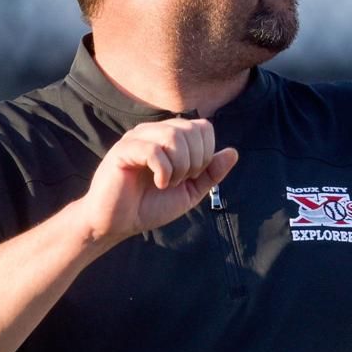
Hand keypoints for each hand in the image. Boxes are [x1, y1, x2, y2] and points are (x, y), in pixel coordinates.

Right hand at [79, 118, 237, 242]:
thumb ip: (211, 173)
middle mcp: (154, 131)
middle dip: (194, 161)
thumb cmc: (150, 206)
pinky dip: (164, 171)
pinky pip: (154, 150)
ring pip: (174, 136)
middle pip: (191, 130)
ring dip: (179, 166)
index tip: (193, 176)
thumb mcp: (190, 192)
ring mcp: (137, 138)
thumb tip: (233, 152)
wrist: (118, 224)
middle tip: (179, 181)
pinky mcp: (123, 150)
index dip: (206, 153)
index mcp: (170, 137)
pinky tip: (158, 183)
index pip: (203, 127)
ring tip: (167, 183)